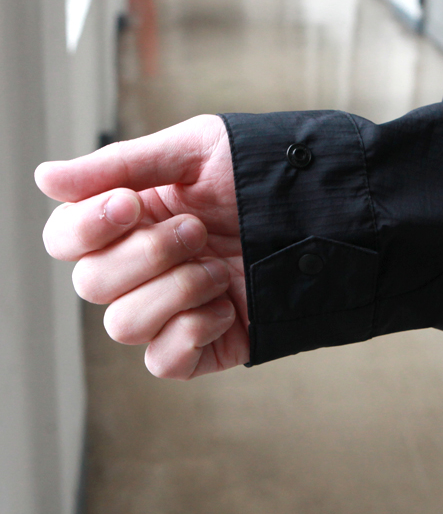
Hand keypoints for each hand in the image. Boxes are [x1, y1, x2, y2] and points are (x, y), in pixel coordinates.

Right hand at [35, 115, 249, 378]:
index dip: (85, 228)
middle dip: (148, 253)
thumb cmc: (262, 174)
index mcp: (131, 220)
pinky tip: (226, 304)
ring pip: (122, 325)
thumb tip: (44, 178)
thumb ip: (120, 164)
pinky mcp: (204, 344)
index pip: (66, 239)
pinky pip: (163, 361)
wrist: (328, 212)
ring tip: (219, 267)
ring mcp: (173, 308)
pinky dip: (190, 332)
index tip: (130, 205)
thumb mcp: (194, 152)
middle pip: (90, 284)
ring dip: (176, 289)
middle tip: (199, 229)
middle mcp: (143, 268)